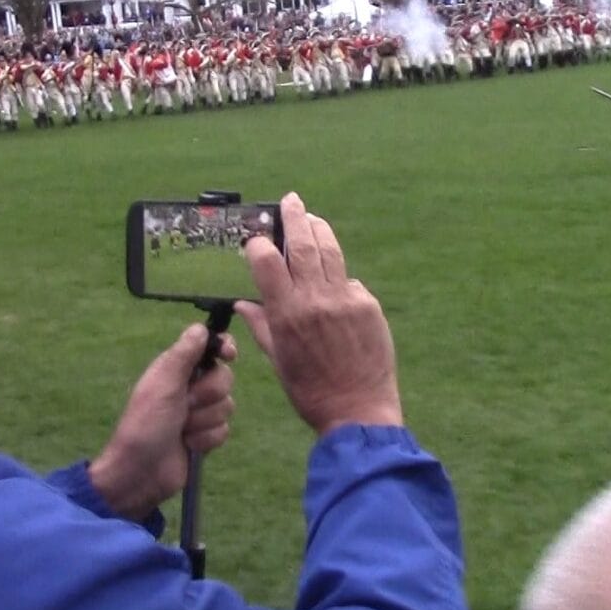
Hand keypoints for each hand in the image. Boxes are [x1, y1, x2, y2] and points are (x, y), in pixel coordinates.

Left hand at [88, 325, 235, 521]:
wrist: (140, 473)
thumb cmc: (145, 425)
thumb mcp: (162, 386)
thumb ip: (183, 355)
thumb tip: (200, 327)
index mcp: (177, 369)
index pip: (211, 348)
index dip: (224, 348)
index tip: (230, 355)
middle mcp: (190, 387)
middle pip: (225, 379)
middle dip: (207, 396)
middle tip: (185, 406)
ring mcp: (199, 413)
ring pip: (227, 406)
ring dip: (204, 421)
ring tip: (182, 430)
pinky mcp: (206, 436)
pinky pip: (224, 430)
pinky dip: (206, 439)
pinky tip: (189, 445)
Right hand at [235, 193, 402, 435]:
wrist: (359, 409)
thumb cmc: (311, 392)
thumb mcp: (278, 361)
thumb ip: (260, 326)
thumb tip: (242, 302)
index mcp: (286, 314)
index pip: (266, 261)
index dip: (258, 244)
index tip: (255, 238)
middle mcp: (315, 299)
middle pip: (302, 244)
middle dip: (293, 217)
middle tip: (291, 200)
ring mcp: (345, 299)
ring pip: (330, 252)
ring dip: (319, 230)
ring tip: (311, 218)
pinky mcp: (368, 304)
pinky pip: (349, 282)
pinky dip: (339, 277)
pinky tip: (334, 280)